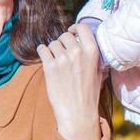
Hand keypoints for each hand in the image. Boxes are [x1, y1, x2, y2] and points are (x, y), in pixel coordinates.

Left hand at [37, 23, 102, 139]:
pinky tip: (47, 60)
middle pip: (64, 36)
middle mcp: (77, 52)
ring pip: (53, 43)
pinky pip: (42, 49)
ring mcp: (63, 59)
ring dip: (53, 50)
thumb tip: (82, 41)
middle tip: (63, 55)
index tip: (71, 32)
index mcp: (92, 51)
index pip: (82, 27)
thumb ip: (90, 55)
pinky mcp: (49, 66)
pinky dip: (43, 53)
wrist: (78, 112)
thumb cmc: (88, 93)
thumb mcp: (98, 71)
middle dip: (62, 43)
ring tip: (57, 63)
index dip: (74, 29)